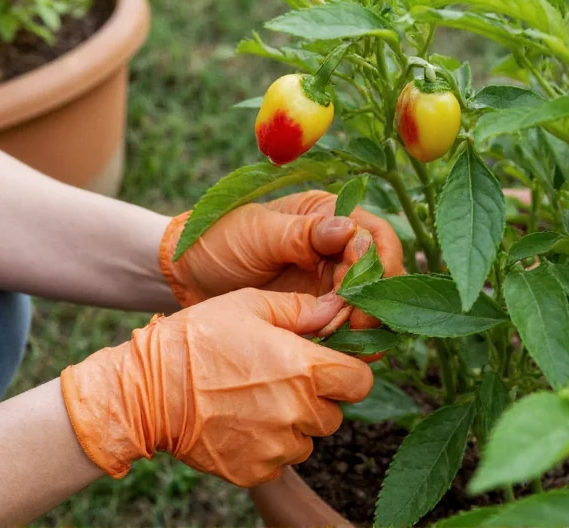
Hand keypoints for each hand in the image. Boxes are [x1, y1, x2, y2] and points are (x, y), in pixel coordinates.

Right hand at [61, 288, 372, 486]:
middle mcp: (297, 412)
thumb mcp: (250, 305)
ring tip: (257, 399)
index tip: (330, 364)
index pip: (360, 380)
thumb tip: (337, 309)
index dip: (349, 370)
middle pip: (336, 412)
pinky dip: (270, 445)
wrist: (149, 392)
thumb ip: (302, 310)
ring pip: (310, 438)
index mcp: (304, 368)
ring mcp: (277, 446)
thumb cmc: (199, 339)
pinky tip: (242, 421)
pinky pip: (281, 459)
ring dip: (295, 422)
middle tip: (283, 378)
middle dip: (318, 396)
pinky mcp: (256, 471)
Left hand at [159, 190, 404, 328]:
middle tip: (359, 326)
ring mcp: (331, 282)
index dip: (373, 264)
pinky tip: (343, 353)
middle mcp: (338, 248)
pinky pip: (349, 327)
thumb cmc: (218, 242)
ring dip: (368, 325)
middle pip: (381, 274)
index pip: (373, 237)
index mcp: (328, 215)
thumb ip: (302, 234)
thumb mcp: (257, 233)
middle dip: (375, 301)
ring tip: (353, 345)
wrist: (187, 277)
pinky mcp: (320, 313)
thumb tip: (347, 230)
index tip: (354, 289)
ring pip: (372, 304)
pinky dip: (351, 341)